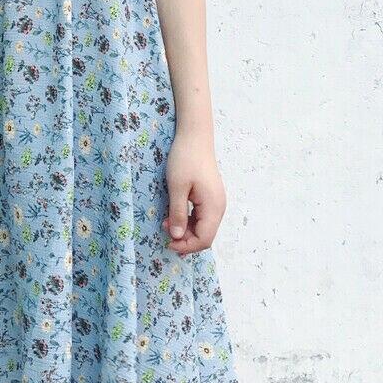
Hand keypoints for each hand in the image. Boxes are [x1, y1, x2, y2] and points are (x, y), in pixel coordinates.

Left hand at [161, 133, 226, 255]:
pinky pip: (201, 216)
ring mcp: (215, 201)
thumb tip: (176, 236)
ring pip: (202, 226)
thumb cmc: (185, 158)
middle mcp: (218, 207)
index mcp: (213, 207)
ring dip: (185, 229)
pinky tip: (173, 214)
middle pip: (205, 235)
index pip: (205, 239)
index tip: (168, 242)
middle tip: (163, 229)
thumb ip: (177, 213)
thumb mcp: (177, 187)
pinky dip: (188, 220)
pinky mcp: (210, 196)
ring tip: (165, 221)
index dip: (187, 246)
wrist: (194, 136)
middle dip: (185, 239)